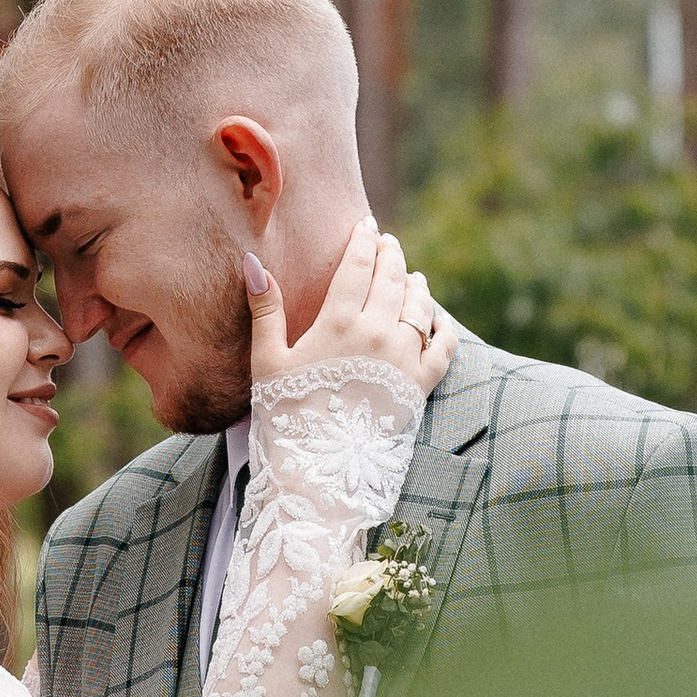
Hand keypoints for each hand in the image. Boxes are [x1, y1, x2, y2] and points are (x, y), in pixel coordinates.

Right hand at [247, 219, 451, 405]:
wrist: (320, 470)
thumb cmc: (286, 414)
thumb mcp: (268, 360)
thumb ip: (266, 309)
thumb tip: (253, 263)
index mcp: (339, 322)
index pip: (358, 266)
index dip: (363, 241)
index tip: (366, 226)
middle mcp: (378, 333)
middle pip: (392, 279)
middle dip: (391, 255)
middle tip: (388, 242)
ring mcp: (404, 359)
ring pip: (419, 308)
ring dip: (417, 286)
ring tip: (413, 277)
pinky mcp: (421, 385)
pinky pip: (444, 348)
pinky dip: (444, 329)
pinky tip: (439, 321)